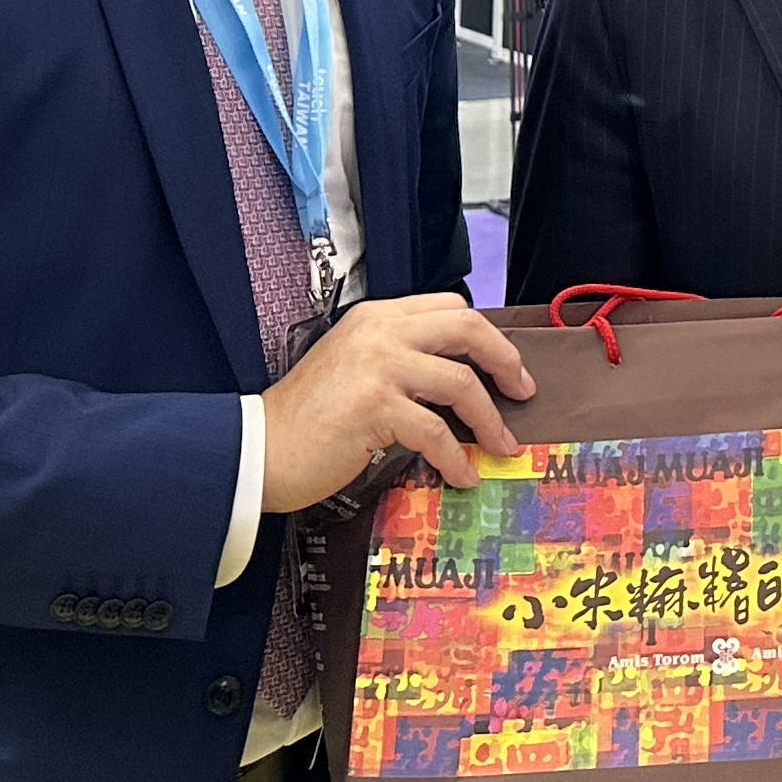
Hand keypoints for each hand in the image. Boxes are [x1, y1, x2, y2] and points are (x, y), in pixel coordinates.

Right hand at [259, 294, 535, 509]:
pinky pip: (436, 431)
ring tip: (502, 446)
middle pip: (466, 329)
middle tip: (522, 392)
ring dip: (489, 420)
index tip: (505, 365)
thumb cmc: (307, 418)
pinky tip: (463, 474)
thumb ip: (398, 359)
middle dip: (505, 361)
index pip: (450, 308)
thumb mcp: (354, 366)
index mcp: (377, 317)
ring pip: (460, 383)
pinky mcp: (375, 407)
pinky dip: (457, 457)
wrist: (260, 449)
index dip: (486, 336)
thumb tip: (456, 380)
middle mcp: (379, 332)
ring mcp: (377, 366)